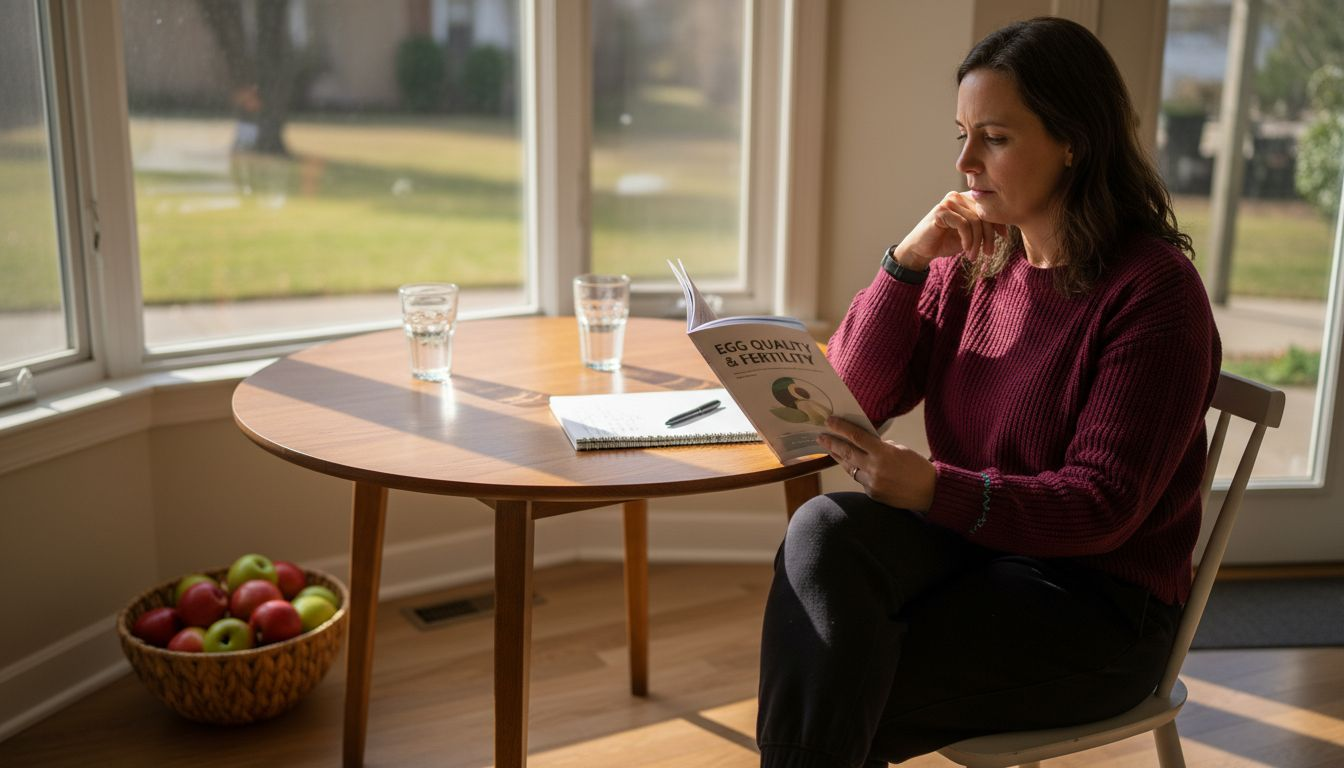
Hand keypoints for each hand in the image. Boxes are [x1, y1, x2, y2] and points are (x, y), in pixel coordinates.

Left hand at [818, 417, 936, 512]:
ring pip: (850, 468)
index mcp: (883, 453)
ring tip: (833, 451)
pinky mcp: (872, 494)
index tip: (829, 422)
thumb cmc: (918, 467)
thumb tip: (866, 443)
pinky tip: (855, 467)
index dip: (841, 428)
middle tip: (821, 437)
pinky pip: (860, 480)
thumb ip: (882, 446)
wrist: (930, 492)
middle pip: (847, 452)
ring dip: (841, 459)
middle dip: (832, 444)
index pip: (856, 437)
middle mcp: (874, 468)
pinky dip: (858, 473)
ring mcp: (872, 483)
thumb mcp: (901, 449)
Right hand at [889, 191, 1005, 270]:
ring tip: (974, 256)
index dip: (998, 222)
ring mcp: (948, 203)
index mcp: (965, 199)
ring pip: (975, 220)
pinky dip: (968, 239)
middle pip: (983, 213)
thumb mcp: (969, 235)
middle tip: (989, 253)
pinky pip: (963, 224)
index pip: (988, 207)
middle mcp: (957, 197)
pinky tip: (966, 250)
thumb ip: (982, 227)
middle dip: (989, 236)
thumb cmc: (945, 242)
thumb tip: (1004, 228)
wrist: (921, 250)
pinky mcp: (941, 212)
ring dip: (977, 242)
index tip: (1004, 238)